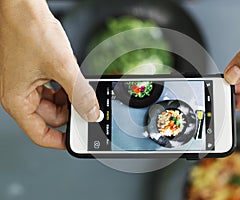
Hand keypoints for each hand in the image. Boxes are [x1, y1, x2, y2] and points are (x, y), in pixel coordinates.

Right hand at [0, 0, 99, 148]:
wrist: (24, 7)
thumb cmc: (30, 31)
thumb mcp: (62, 68)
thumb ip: (80, 94)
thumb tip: (91, 113)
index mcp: (17, 100)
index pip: (39, 133)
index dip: (60, 140)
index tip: (77, 140)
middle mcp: (20, 94)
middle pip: (50, 117)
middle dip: (69, 111)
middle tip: (85, 104)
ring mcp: (27, 83)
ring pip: (54, 103)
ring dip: (69, 97)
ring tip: (75, 83)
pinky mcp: (35, 74)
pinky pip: (54, 88)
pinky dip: (65, 85)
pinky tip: (71, 75)